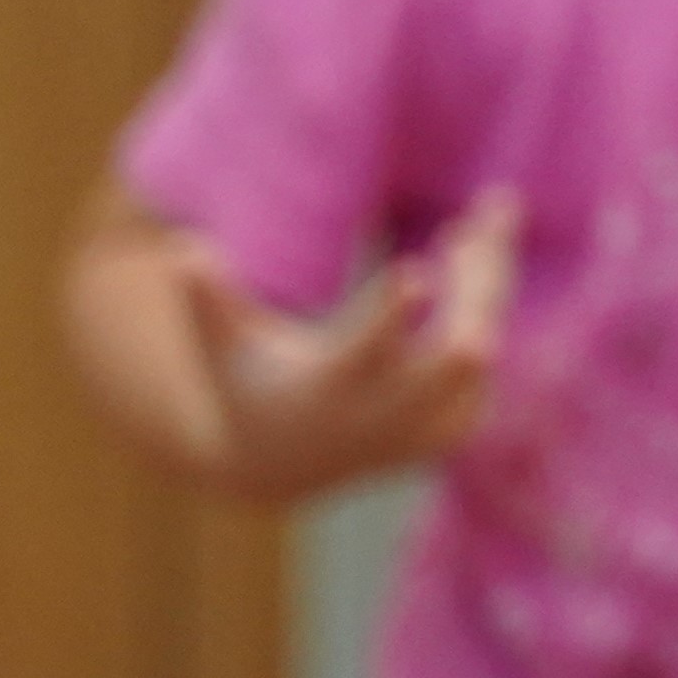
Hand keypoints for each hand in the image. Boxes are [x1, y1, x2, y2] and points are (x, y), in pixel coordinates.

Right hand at [176, 189, 518, 502]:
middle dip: (473, 288)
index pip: (366, 354)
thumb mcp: (220, 346)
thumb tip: (183, 250)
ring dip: (489, 284)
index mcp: (325, 389)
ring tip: (491, 213)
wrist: (274, 464)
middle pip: (454, 352)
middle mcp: (383, 414)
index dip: (390, 316)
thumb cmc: (242, 382)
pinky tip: (486, 247)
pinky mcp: (449, 428)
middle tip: (474, 221)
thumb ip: (208, 300)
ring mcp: (422, 426)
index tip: (416, 271)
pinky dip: (493, 307)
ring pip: (481, 352)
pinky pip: (489, 366)